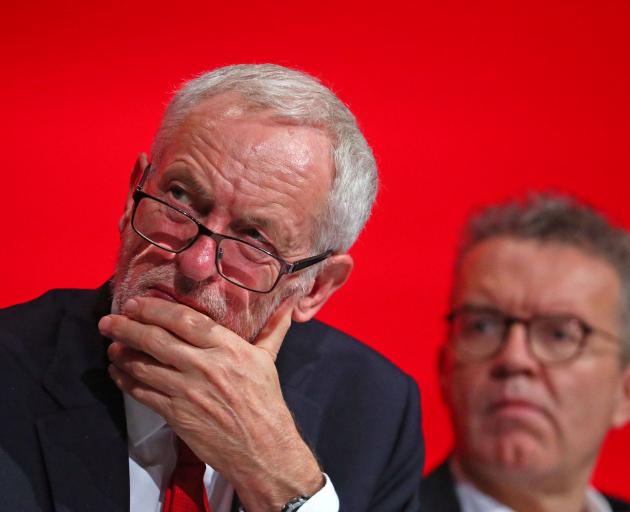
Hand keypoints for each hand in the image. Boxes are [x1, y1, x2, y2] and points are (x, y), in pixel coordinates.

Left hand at [98, 297, 322, 511]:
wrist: (262, 447)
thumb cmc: (265, 401)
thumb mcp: (268, 360)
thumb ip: (273, 329)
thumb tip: (289, 304)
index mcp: (226, 347)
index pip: (183, 320)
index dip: (155, 309)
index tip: (136, 303)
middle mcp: (204, 365)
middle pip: (156, 339)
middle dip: (127, 327)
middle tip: (108, 320)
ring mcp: (187, 391)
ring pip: (144, 366)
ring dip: (122, 353)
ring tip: (111, 345)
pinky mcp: (176, 414)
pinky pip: (143, 393)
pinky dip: (125, 381)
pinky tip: (117, 373)